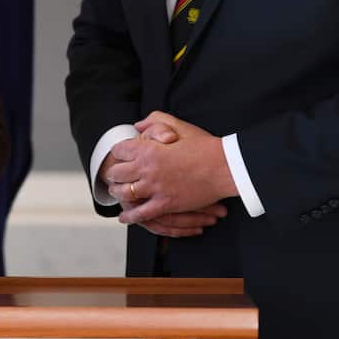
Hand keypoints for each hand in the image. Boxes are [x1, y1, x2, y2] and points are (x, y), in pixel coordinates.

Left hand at [107, 111, 236, 226]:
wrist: (224, 167)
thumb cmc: (204, 146)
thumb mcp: (177, 125)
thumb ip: (154, 121)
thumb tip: (138, 125)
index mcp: (148, 149)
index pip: (119, 151)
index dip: (118, 152)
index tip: (120, 155)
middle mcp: (147, 169)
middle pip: (116, 173)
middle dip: (113, 174)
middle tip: (114, 176)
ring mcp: (155, 188)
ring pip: (125, 194)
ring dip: (119, 193)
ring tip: (118, 193)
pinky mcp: (166, 204)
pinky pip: (141, 214)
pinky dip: (131, 217)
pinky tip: (125, 217)